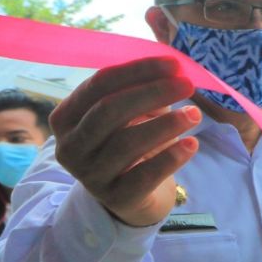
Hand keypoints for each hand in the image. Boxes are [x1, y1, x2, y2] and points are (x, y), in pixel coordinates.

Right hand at [51, 57, 199, 227]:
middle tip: (187, 85)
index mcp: (67, 117)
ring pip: (127, 143)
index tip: (174, 64)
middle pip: (110, 110)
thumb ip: (143, 93)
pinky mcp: (116, 197)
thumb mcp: (129, 115)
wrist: (130, 195)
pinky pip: (145, 175)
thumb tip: (173, 73)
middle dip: (152, 93)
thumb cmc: (129, 142)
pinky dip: (171, 158)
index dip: (138, 71)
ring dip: (166, 125)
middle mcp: (70, 146)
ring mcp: (90, 175)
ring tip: (195, 114)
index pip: (100, 84)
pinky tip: (192, 144)